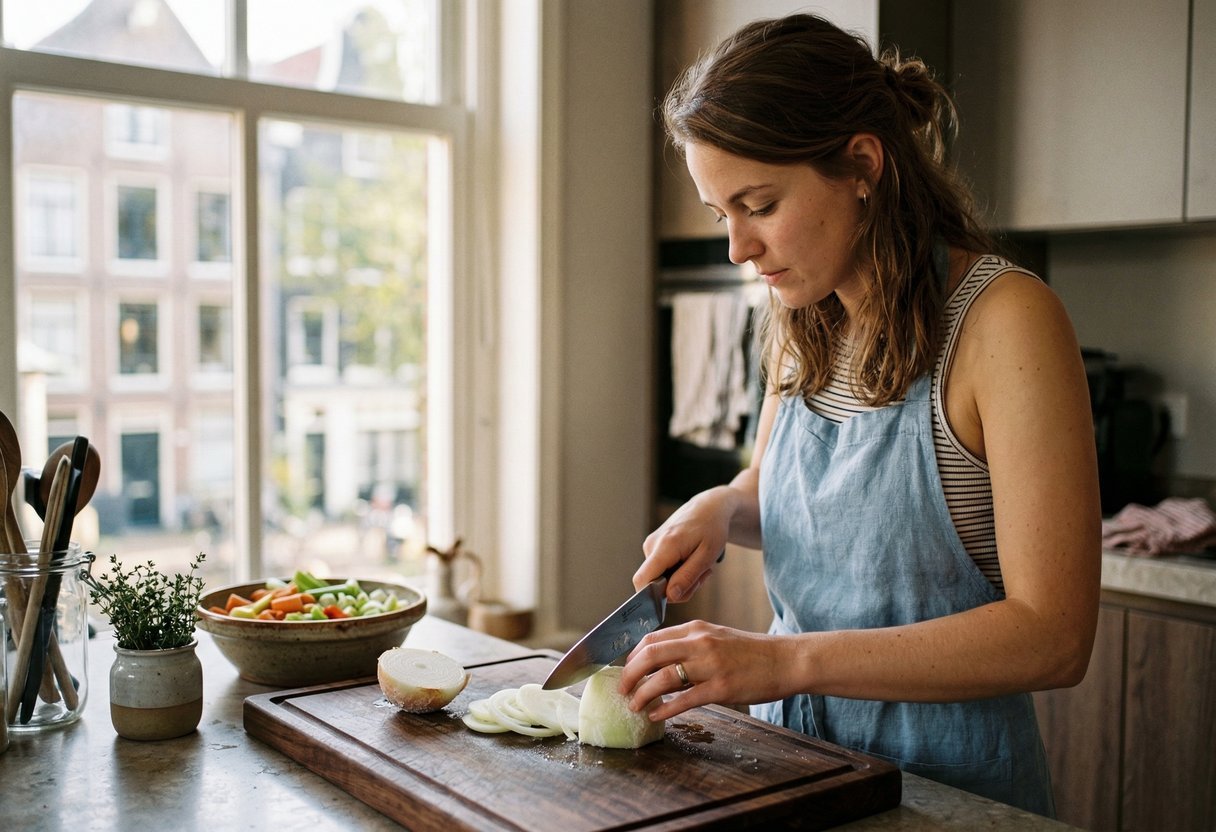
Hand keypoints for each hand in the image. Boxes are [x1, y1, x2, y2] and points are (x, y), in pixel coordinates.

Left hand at [617, 620, 789, 721]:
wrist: (786, 660)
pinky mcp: (722, 687)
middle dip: (629, 675)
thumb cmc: (752, 652)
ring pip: (663, 678)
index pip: (652, 638)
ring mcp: (711, 665)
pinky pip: (685, 700)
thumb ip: (691, 645)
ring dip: (643, 694)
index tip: (625, 671)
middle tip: (622, 690)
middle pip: (650, 655)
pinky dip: (665, 709)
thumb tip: (661, 661)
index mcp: (697, 629)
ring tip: (635, 706)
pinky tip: (656, 715)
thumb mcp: (718, 638)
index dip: (632, 656)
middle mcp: (700, 642)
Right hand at [636, 487, 735, 602]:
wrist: (709, 507)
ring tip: (699, 565)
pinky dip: (677, 571)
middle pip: (653, 584)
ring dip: (680, 579)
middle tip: (701, 576)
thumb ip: (687, 577)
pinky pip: (661, 570)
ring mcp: (650, 545)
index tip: (678, 594)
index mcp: (664, 546)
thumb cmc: (712, 528)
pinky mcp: (653, 546)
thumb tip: (670, 596)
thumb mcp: (707, 556)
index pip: (642, 580)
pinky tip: (690, 560)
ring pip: (659, 578)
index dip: (653, 596)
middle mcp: (651, 545)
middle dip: (678, 588)